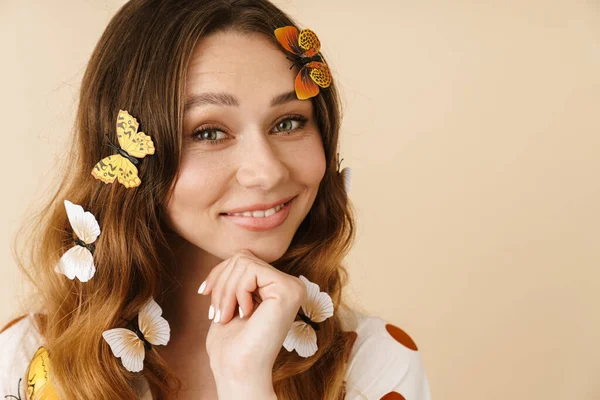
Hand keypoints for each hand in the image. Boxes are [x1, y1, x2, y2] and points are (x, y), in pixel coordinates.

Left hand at [198, 249, 306, 395]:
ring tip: (226, 316)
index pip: (244, 259)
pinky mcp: (289, 290)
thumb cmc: (231, 345)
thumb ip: (237, 277)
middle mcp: (290, 284)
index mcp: (278, 287)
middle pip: (242, 257)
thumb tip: (237, 253)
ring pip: (244, 261)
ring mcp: (292, 286)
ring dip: (225, 290)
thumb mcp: (230, 300)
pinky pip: (251, 270)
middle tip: (217, 314)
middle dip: (221, 283)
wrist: (238, 372)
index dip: (219, 273)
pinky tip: (244, 313)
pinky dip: (237, 291)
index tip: (204, 294)